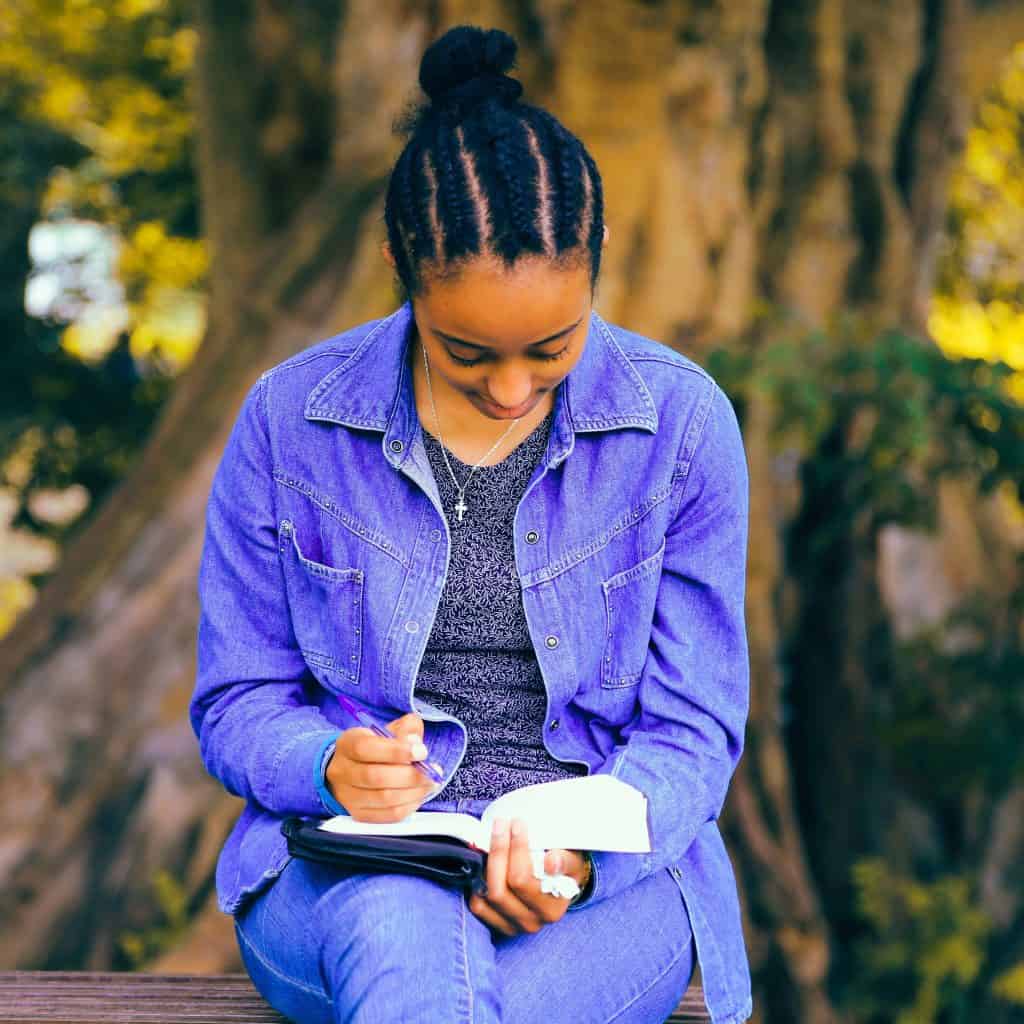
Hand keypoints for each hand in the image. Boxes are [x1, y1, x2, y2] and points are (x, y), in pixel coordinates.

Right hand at [325, 712, 438, 821]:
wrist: (355, 767)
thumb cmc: (377, 746)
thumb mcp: (390, 728)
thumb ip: (406, 729)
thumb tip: (415, 742)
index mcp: (348, 743)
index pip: (367, 748)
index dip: (396, 751)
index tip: (422, 752)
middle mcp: (342, 771)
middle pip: (375, 777)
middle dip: (410, 775)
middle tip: (432, 771)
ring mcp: (348, 796)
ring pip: (383, 798)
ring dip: (413, 792)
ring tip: (429, 783)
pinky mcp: (359, 814)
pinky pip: (387, 815)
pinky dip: (408, 806)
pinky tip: (418, 795)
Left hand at [467, 817, 589, 935]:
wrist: (560, 888)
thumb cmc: (565, 869)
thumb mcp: (573, 861)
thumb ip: (565, 861)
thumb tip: (550, 862)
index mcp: (552, 908)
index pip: (523, 880)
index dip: (517, 849)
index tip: (517, 823)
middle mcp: (532, 921)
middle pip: (501, 888)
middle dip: (498, 850)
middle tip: (501, 824)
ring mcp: (513, 926)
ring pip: (488, 896)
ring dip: (486, 863)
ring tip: (492, 838)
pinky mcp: (498, 926)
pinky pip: (478, 907)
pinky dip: (478, 883)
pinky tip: (486, 862)